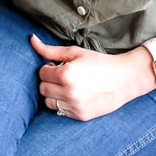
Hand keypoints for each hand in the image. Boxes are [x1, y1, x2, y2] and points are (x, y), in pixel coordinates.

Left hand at [30, 34, 145, 120]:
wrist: (124, 79)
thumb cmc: (99, 62)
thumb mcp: (75, 52)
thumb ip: (50, 49)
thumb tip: (31, 40)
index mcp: (66, 74)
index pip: (41, 73)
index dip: (49, 67)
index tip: (59, 65)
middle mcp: (68, 92)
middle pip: (42, 88)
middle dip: (49, 81)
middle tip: (63, 76)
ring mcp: (74, 106)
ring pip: (48, 102)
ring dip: (53, 94)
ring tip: (67, 86)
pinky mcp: (80, 116)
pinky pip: (60, 111)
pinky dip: (63, 103)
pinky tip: (74, 95)